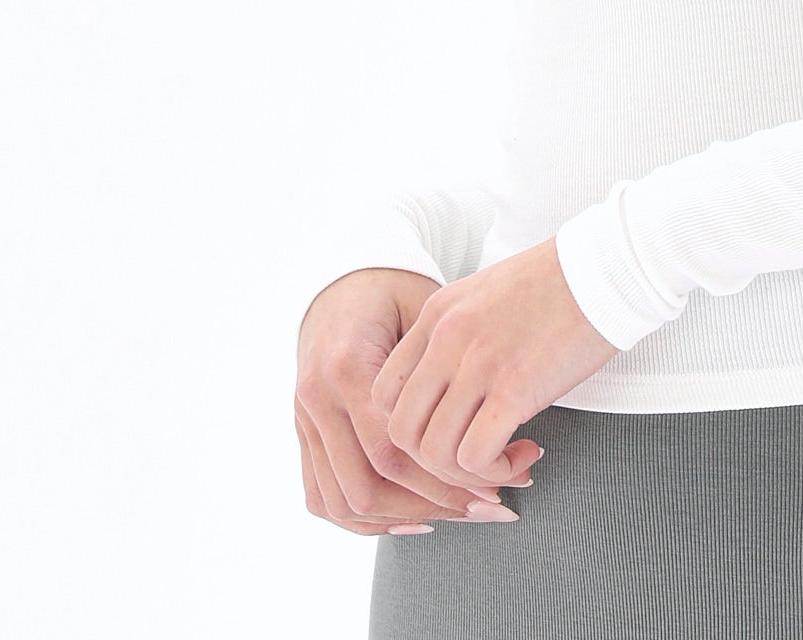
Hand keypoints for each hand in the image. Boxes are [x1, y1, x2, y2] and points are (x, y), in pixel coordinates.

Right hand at [295, 268, 542, 533]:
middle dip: (435, 505)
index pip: (393, 447)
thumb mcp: (426, 308)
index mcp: (349, 366)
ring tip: (462, 514)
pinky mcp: (303, 434)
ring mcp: (305, 421)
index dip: (446, 475)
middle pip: (370, 485)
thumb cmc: (394, 291)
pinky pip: (322, 497)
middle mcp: (319, 400)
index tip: (499, 483)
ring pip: (345, 502)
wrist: (342, 281)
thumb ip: (444, 362)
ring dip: (406, 519)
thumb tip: (498, 423)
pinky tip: (413, 518)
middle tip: (492, 506)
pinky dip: (365, 520)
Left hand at [371, 236, 621, 491]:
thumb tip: (452, 390)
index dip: (411, 428)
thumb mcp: (486, 295)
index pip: (385, 392)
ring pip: (434, 452)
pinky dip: (497, 471)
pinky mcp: (514, 388)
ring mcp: (478, 363)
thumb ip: (458, 335)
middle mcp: (447, 338)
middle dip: (433, 461)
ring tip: (503, 461)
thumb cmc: (558, 282)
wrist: (607, 267)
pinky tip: (526, 453)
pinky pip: (475, 456)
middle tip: (473, 460)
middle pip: (400, 431)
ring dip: (467, 473)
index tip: (449, 434)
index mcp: (436, 314)